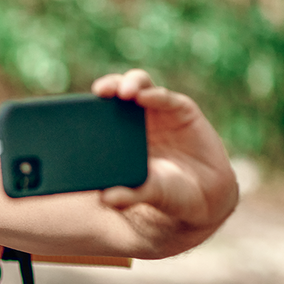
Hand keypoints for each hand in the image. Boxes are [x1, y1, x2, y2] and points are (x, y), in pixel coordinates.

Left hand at [91, 69, 238, 256]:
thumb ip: (127, 196)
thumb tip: (105, 199)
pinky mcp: (181, 110)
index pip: (99, 113)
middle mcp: (136, 120)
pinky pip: (166, 98)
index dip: (89, 105)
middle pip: (117, 92)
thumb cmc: (169, 194)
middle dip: (108, 86)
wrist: (206, 196)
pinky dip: (155, 95)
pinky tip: (146, 97)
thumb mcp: (147, 194)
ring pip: (140, 86)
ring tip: (124, 93)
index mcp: (119, 138)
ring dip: (130, 83)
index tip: (77, 107)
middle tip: (101, 91)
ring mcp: (159, 112)